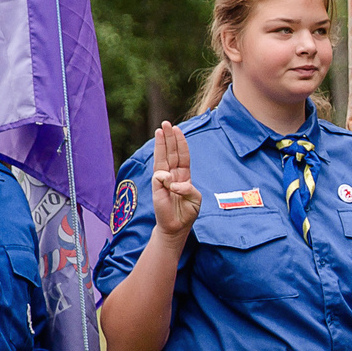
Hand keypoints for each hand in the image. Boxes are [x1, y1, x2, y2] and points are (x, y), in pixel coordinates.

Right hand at [152, 122, 200, 237]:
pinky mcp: (157, 189)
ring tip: (160, 130)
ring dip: (161, 144)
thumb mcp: (195, 198)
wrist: (177, 227)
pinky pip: (159, 177)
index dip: (180, 143)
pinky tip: (168, 181)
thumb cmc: (187, 212)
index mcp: (183, 175)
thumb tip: (173, 182)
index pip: (182, 155)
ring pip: (162, 159)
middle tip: (166, 123)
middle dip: (169, 138)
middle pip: (170, 153)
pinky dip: (165, 177)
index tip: (178, 129)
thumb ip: (188, 188)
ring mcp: (163, 181)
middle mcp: (172, 175)